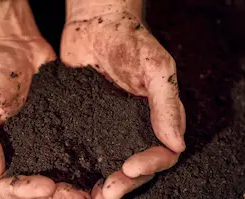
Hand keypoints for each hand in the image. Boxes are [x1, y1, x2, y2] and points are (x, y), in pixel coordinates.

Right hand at [0, 0, 88, 197]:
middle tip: (76, 196)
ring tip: (91, 193)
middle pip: (35, 190)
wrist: (18, 46)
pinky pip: (75, 156)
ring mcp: (42, 147)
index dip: (25, 191)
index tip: (47, 187)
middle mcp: (19, 156)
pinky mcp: (64, 134)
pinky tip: (101, 173)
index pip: (6, 186)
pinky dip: (86, 169)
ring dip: (72, 190)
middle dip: (55, 197)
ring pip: (57, 179)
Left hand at [61, 0, 185, 197]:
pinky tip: (67, 179)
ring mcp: (111, 130)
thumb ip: (166, 104)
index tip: (129, 167)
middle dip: (124, 184)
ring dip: (101, 185)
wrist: (94, 22)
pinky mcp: (86, 127)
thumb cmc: (130, 39)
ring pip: (111, 167)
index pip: (163, 154)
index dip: (150, 166)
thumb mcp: (155, 67)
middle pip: (137, 169)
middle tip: (105, 193)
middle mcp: (137, 130)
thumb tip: (177, 144)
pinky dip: (79, 171)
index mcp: (159, 119)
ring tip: (84, 195)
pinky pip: (85, 154)